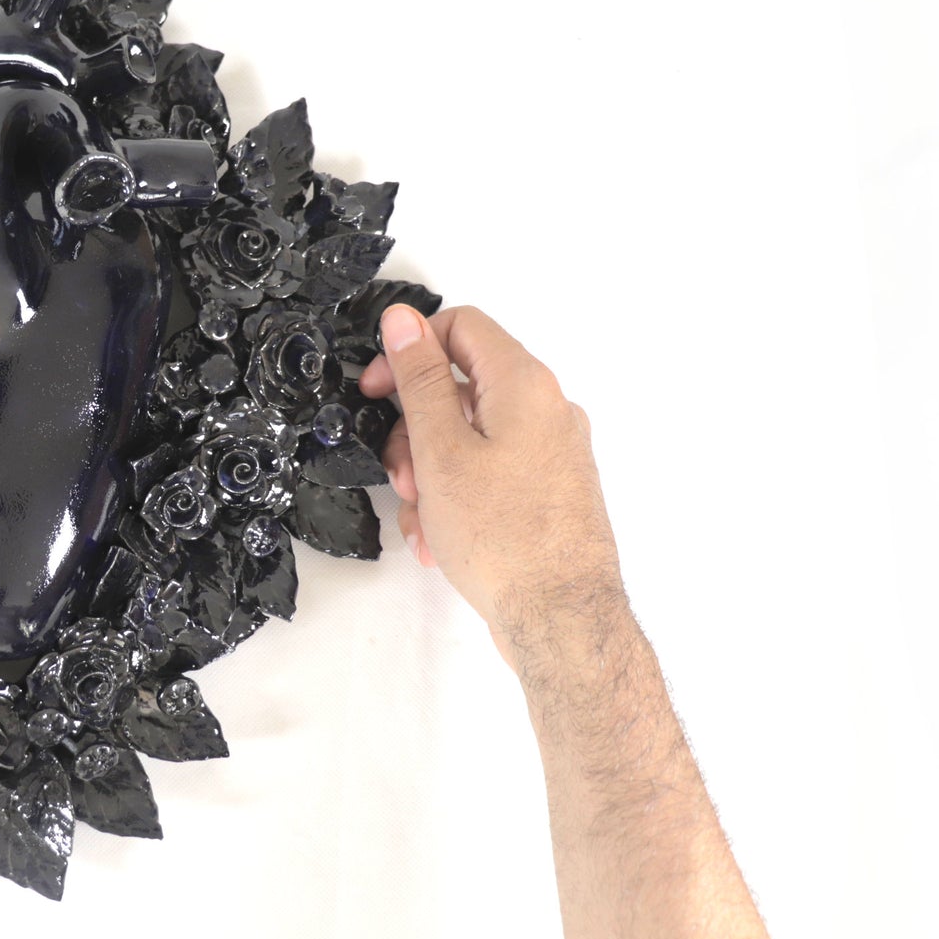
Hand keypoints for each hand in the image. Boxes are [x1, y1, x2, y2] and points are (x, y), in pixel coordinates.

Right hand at [357, 305, 625, 672]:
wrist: (561, 617)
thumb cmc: (504, 539)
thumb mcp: (440, 451)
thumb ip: (421, 379)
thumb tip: (404, 321)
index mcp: (524, 384)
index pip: (461, 327)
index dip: (409, 351)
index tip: (377, 389)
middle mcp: (548, 410)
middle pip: (462, 388)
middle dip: (415, 429)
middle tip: (400, 474)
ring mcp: (553, 452)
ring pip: (471, 438)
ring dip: (430, 472)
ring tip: (420, 519)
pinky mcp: (550, 490)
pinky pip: (491, 474)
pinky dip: (458, 497)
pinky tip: (439, 539)